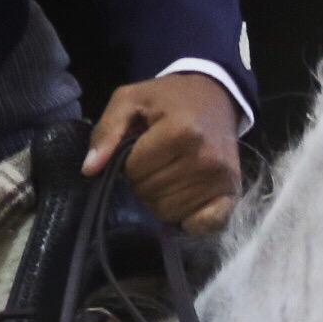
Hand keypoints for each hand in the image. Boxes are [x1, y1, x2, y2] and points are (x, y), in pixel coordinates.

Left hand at [87, 71, 242, 233]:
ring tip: (170, 175)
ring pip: (170, 212)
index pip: (135, 171)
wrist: (215, 97)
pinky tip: (186, 201)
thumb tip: (90, 169)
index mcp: (182, 131)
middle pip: (151, 194)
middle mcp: (206, 158)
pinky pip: (205, 225)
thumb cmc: (168, 99)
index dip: (130, 162)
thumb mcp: (130, 100)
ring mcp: (222, 178)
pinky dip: (190, 220)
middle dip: (144, 182)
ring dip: (162, 199)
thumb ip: (106, 131)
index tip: (142, 148)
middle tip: (156, 162)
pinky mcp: (233, 192)